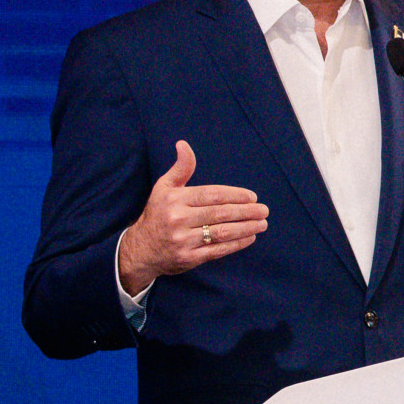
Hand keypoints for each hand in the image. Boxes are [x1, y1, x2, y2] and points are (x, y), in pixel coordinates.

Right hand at [117, 140, 268, 293]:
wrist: (140, 249)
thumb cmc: (158, 214)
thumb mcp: (164, 188)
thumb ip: (180, 168)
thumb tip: (183, 144)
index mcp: (174, 200)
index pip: (212, 195)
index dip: (235, 195)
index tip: (252, 197)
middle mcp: (177, 219)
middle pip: (220, 214)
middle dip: (246, 212)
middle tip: (264, 210)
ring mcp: (182, 240)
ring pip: (222, 232)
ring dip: (246, 228)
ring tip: (262, 223)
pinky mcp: (188, 258)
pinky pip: (217, 250)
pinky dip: (237, 244)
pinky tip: (250, 237)